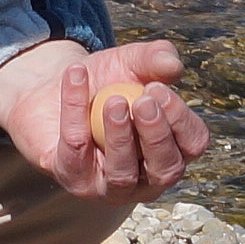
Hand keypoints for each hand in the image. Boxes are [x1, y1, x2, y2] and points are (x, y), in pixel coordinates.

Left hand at [0, 39, 211, 203]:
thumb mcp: (133, 61)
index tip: (158, 89)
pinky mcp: (74, 180)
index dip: (181, 119)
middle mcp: (148, 177)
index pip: (192, 144)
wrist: (52, 90)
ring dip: (121, 138)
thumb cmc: (105, 82)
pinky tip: (76, 78)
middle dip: (156, 135)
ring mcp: (111, 186)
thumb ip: (157, 57)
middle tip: (143, 101)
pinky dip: (75, 114)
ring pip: (123, 174)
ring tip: (114, 101)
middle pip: (165, 169)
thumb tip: (172, 66)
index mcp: (173, 149)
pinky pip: (75, 154)